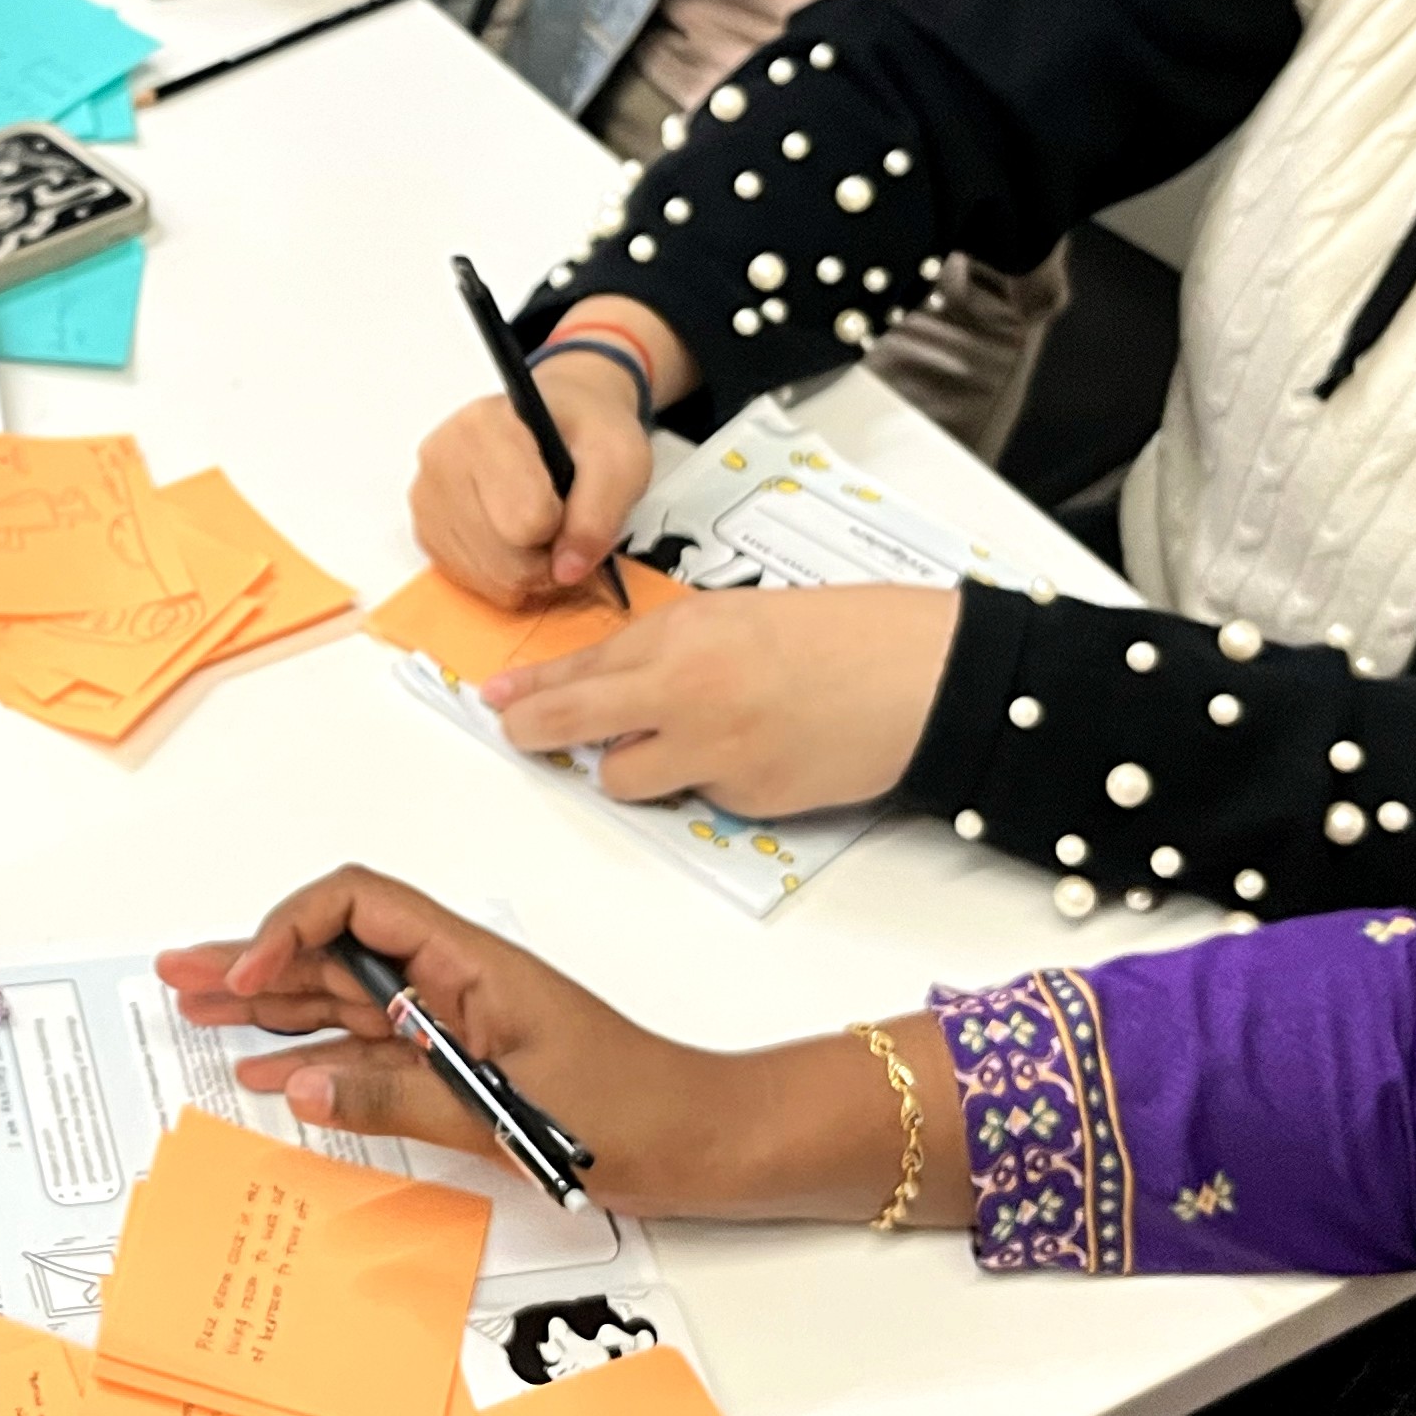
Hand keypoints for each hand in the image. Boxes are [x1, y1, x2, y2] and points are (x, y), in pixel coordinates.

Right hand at [156, 867, 891, 1218]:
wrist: (707, 1142)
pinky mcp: (463, 1065)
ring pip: (345, 1000)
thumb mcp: (511, 1113)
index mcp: (471, 964)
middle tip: (180, 976)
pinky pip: (374, 1050)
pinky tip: (272, 1069)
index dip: (293, 927)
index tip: (250, 975)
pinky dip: (318, 1057)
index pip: (361, 905)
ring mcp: (455, 1023)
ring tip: (200, 1010)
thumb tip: (303, 1084)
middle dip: (255, 959)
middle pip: (337, 950)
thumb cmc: (635, 1113)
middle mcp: (454, 981)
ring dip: (271, 1004)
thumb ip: (400, 1097)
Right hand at [412, 357, 655, 608]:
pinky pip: (475, 583)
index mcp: (483, 426)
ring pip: (492, 578)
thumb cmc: (586, 432)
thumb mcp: (620, 458)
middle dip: (550, 556)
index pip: (528, 520)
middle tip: (565, 520)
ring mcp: (426, 498)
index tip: (572, 496)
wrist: (558, 421)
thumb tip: (567, 572)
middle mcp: (440, 459)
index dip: (567, 523)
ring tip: (545, 528)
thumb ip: (601, 514)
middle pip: (506, 559)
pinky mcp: (426, 531)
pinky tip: (518, 538)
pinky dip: (508, 575)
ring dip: (532, 570)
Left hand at [490, 585, 958, 818]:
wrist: (918, 677)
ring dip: (634, 766)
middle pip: (573, 724)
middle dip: (535, 732)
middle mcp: (684, 692)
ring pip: (624, 779)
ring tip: (683, 740)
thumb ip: (667, 646)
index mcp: (682, 634)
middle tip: (521, 736)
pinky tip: (756, 752)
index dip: (531, 690)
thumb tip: (605, 676)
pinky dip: (710, 781)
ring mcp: (712, 753)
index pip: (580, 667)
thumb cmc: (837, 634)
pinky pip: (697, 797)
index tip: (498, 702)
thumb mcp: (736, 616)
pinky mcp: (745, 799)